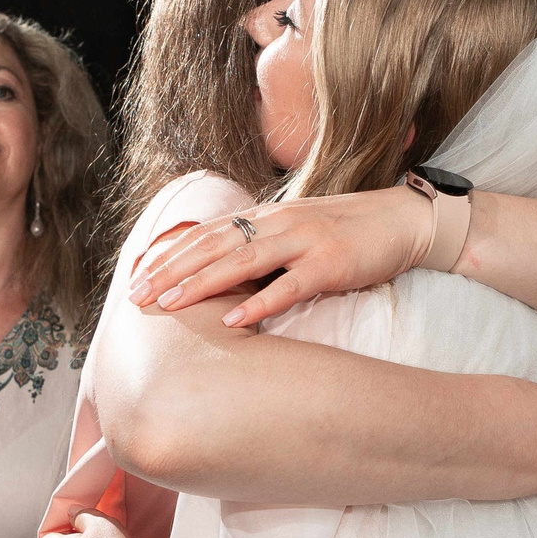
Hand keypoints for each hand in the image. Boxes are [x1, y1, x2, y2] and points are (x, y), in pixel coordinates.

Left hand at [128, 188, 425, 328]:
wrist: (401, 221)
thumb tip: (219, 271)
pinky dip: (260, 302)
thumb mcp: (295, 232)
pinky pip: (290, 286)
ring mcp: (304, 242)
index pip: (206, 234)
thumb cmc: (346, 233)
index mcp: (266, 217)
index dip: (169, 255)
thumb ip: (259, 246)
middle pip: (213, 246)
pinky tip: (234, 320)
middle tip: (135, 293)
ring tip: (170, 303)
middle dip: (170, 270)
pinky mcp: (330, 265)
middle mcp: (278, 223)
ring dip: (203, 283)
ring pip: (242, 261)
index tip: (135, 276)